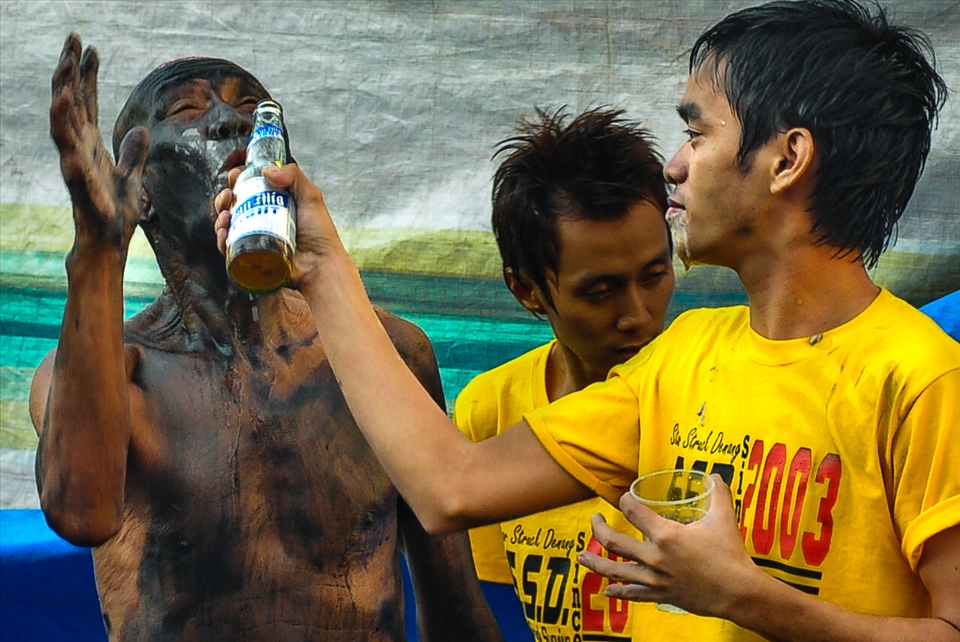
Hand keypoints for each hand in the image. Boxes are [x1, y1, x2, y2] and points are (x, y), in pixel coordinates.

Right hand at [51, 33, 148, 250]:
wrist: (110, 241)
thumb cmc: (116, 213)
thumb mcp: (132, 176)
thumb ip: (133, 152)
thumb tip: (141, 130)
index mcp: (90, 143)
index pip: (87, 101)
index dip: (88, 75)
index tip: (91, 48)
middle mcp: (78, 146)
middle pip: (71, 99)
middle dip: (70, 69)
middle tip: (73, 39)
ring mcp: (74, 159)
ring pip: (63, 116)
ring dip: (63, 88)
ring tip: (66, 61)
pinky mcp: (76, 174)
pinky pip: (65, 143)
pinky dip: (62, 121)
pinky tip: (62, 99)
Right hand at [214, 163, 348, 289]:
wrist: (320, 265)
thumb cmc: (320, 234)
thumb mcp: (311, 197)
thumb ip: (294, 176)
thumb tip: (266, 170)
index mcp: (275, 203)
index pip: (250, 188)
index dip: (239, 181)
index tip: (235, 176)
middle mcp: (263, 220)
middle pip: (234, 206)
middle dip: (224, 198)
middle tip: (227, 196)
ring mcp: (256, 239)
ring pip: (229, 226)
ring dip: (220, 218)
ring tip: (225, 216)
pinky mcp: (252, 257)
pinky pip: (230, 249)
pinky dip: (222, 240)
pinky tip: (224, 234)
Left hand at [577, 475, 761, 618]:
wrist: (739, 593)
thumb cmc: (730, 554)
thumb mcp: (723, 518)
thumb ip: (718, 492)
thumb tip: (714, 474)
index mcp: (665, 534)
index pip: (632, 510)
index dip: (625, 500)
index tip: (625, 498)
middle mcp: (654, 557)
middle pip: (613, 542)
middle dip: (598, 528)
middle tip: (595, 520)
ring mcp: (654, 579)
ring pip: (615, 570)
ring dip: (595, 562)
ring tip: (581, 555)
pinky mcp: (660, 595)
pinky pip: (633, 594)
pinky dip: (619, 592)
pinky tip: (608, 591)